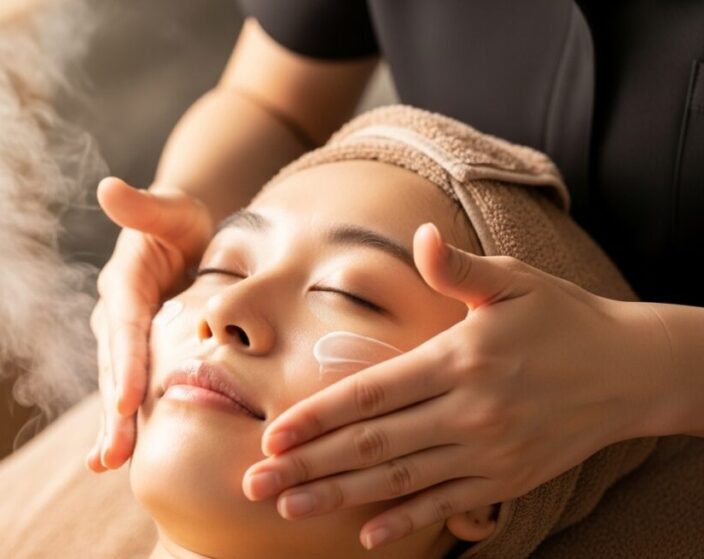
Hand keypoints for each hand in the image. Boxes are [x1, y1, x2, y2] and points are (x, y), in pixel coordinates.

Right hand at [86, 177, 212, 471]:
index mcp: (125, 284)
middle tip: (113, 454)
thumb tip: (108, 188)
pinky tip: (113, 460)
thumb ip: (144, 206)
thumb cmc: (183, 222)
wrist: (188, 240)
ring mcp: (125, 342)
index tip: (128, 399)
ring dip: (113, 426)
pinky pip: (130, 393)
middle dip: (114, 412)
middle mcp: (117, 318)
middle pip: (116, 369)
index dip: (125, 364)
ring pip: (118, 388)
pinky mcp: (138, 357)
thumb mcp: (172, 209)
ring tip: (107, 463)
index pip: (124, 328)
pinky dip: (122, 424)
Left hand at [242, 223, 657, 548]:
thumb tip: (421, 236)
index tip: (272, 435)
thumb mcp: (514, 280)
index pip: (372, 393)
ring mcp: (489, 451)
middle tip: (255, 482)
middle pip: (373, 443)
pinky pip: (447, 503)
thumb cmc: (562, 317)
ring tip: (288, 507)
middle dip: (309, 465)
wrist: (633, 370)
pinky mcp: (507, 479)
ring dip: (339, 496)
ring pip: (399, 479)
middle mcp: (470, 411)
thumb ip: (458, 267)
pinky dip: (406, 520)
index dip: (318, 416)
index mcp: (460, 359)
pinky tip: (365, 534)